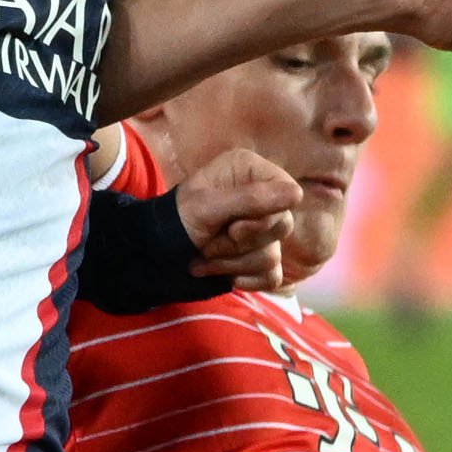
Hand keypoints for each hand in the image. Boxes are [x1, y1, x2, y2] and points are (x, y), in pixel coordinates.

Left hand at [176, 147, 306, 288]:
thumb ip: (251, 199)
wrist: (155, 255)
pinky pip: (273, 276)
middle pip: (281, 226)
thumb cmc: (176, 221)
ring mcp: (261, 231)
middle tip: (209, 242)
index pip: (288, 194)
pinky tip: (226, 278)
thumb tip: (296, 194)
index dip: (264, 217)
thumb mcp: (208, 207)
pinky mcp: (259, 258)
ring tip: (203, 258)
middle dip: (239, 243)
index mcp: (250, 172)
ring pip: (272, 255)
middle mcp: (261, 197)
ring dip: (232, 263)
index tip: (234, 227)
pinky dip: (246, 280)